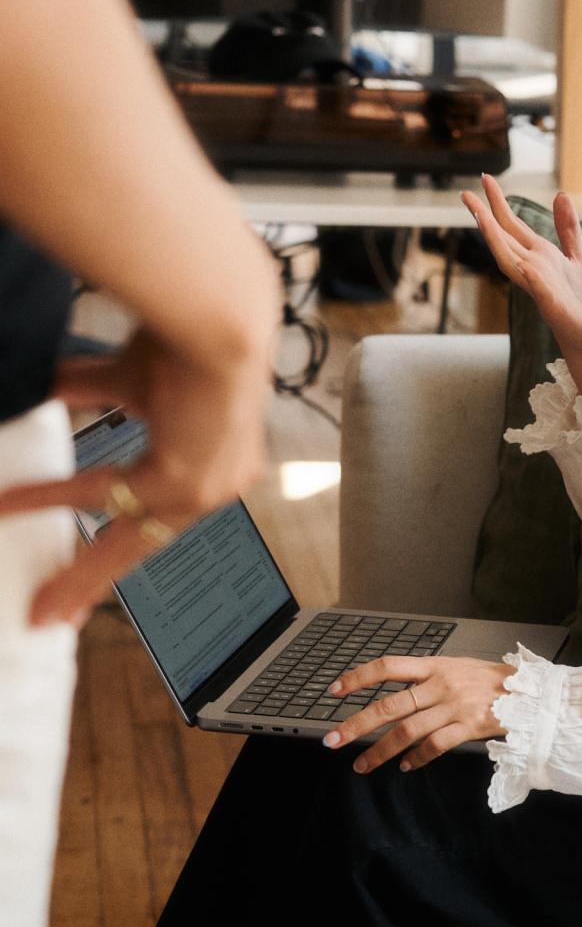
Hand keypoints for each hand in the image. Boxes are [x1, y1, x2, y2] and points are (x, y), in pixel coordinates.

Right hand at [0, 327, 271, 626]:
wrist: (214, 310)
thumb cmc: (184, 328)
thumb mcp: (124, 377)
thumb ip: (82, 391)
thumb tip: (36, 390)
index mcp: (215, 464)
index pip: (160, 519)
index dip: (120, 547)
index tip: (92, 578)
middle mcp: (217, 484)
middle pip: (144, 546)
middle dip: (95, 584)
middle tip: (58, 616)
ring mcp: (205, 489)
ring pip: (127, 542)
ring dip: (77, 572)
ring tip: (41, 602)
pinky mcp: (182, 481)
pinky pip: (101, 497)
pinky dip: (51, 497)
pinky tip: (7, 504)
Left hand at [321, 654, 514, 773]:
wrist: (529, 691)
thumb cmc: (490, 680)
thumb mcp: (456, 667)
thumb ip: (427, 679)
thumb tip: (395, 694)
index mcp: (434, 665)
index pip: (388, 667)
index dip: (358, 678)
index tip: (334, 691)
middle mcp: (440, 685)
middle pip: (389, 706)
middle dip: (356, 725)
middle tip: (333, 740)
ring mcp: (453, 707)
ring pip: (407, 731)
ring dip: (380, 751)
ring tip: (362, 765)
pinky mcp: (468, 727)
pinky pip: (435, 746)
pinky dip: (417, 758)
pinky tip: (405, 766)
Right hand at [461, 175, 581, 388]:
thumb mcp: (579, 257)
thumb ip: (568, 229)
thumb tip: (560, 194)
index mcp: (540, 256)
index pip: (513, 226)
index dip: (498, 203)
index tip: (485, 179)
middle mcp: (534, 270)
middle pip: (504, 239)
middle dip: (485, 217)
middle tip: (465, 193)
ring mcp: (541, 289)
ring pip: (511, 263)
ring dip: (496, 241)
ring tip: (481, 217)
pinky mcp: (555, 308)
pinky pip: (542, 292)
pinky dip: (534, 280)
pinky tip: (527, 266)